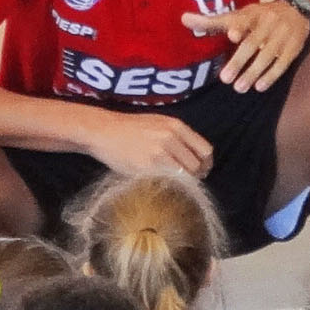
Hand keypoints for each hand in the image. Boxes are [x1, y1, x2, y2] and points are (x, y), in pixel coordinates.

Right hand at [83, 111, 212, 179]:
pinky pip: (167, 182)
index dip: (206, 164)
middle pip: (197, 165)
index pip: (205, 150)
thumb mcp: (159, 123)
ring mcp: (158, 153)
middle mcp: (170, 138)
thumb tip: (196, 158)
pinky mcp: (146, 168)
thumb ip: (178, 137)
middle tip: (187, 181)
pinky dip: (169, 186)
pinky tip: (162, 185)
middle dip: (195, 176)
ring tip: (174, 184)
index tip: (201, 170)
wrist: (103, 131)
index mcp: (176, 126)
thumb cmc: (131, 128)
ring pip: (185, 176)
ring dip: (183, 183)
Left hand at [181, 0, 309, 92]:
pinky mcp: (293, 48)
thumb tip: (183, 19)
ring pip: (267, 56)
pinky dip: (271, 76)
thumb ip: (212, 21)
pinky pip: (282, 63)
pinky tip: (260, 87)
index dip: (238, 26)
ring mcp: (282, 35)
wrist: (298, 13)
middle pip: (253, 43)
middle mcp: (268, 22)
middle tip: (225, 79)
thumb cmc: (259, 17)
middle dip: (239, 61)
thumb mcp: (238, 15)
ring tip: (239, 88)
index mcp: (252, 14)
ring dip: (253, 73)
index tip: (231, 34)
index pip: (244, 19)